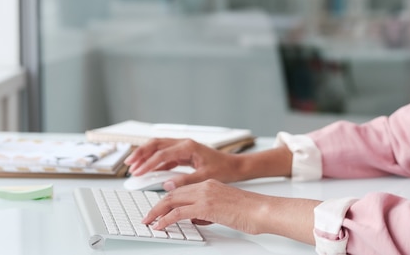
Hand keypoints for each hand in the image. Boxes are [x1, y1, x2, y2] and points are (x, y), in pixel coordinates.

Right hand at [124, 138, 244, 186]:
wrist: (233, 166)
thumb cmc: (223, 169)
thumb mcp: (205, 177)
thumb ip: (185, 181)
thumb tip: (167, 184)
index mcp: (188, 146)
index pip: (162, 153)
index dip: (148, 163)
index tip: (137, 172)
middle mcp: (184, 143)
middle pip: (156, 144)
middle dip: (140, 153)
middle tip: (128, 164)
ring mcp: (183, 147)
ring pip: (158, 147)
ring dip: (145, 155)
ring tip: (133, 166)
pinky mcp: (183, 154)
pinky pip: (165, 155)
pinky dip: (154, 161)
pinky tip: (148, 171)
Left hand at [143, 179, 319, 243]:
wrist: (262, 210)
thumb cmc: (249, 211)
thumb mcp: (224, 209)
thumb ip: (207, 211)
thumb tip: (194, 219)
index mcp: (210, 184)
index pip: (182, 191)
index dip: (167, 200)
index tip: (158, 209)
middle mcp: (205, 186)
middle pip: (173, 194)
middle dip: (157, 206)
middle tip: (147, 217)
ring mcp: (205, 195)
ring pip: (172, 201)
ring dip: (157, 212)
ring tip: (149, 222)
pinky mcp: (206, 206)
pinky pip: (179, 212)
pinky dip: (166, 219)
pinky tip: (160, 226)